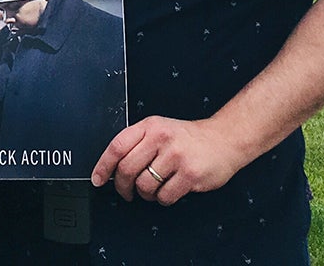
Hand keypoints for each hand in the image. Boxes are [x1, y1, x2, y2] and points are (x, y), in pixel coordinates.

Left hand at [90, 116, 246, 206]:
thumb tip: (111, 169)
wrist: (225, 139)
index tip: (98, 179)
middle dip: (123, 187)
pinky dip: (163, 199)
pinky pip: (164, 197)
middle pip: (127, 170)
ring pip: (144, 186)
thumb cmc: (189, 138)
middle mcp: (161, 138)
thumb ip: (138, 143)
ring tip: (156, 187)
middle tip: (127, 192)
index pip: (117, 146)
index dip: (103, 166)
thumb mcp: (160, 130)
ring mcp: (176, 156)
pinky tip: (171, 189)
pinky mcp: (189, 174)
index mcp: (150, 126)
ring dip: (147, 194)